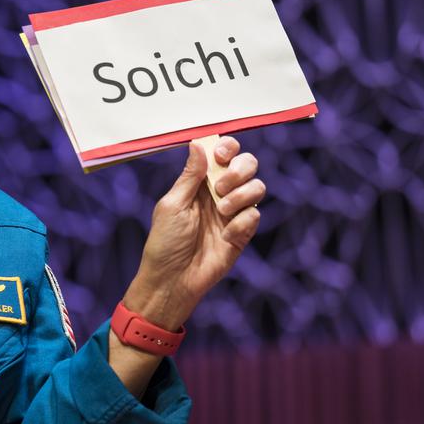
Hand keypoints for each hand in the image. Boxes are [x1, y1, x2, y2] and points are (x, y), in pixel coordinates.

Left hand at [122, 136, 264, 330]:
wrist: (173, 280)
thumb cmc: (165, 242)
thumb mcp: (173, 205)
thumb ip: (190, 176)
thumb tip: (198, 143)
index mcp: (199, 182)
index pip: (222, 154)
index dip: (227, 148)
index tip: (220, 156)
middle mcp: (219, 193)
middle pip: (247, 164)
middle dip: (239, 169)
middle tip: (220, 187)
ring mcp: (233, 212)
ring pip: (257, 187)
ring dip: (242, 194)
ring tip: (221, 210)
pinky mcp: (243, 233)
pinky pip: (255, 215)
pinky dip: (241, 222)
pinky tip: (225, 236)